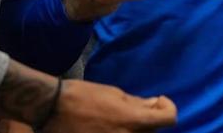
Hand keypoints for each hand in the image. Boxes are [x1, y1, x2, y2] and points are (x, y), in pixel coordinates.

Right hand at [43, 80, 176, 132]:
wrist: (52, 110)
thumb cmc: (83, 96)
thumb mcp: (113, 93)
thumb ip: (136, 102)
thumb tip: (154, 104)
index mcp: (132, 119)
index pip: (169, 119)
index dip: (167, 107)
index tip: (158, 101)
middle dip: (150, 121)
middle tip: (138, 110)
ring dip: (135, 130)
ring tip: (121, 120)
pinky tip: (110, 128)